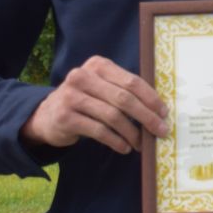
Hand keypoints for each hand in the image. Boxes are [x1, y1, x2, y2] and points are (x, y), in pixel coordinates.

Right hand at [19, 55, 169, 153]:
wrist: (48, 115)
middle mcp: (82, 76)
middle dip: (146, 117)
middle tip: (161, 131)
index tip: (164, 113)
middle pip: (124, 99)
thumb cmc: (85, 100)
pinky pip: (99, 131)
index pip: (131, 81)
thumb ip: (124, 91)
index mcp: (98, 65)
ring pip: (113, 116)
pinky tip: (124, 147)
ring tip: (141, 144)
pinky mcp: (65, 118)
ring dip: (132, 133)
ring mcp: (71, 97)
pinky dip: (116, 141)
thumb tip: (159, 110)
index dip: (151, 98)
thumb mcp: (101, 87)